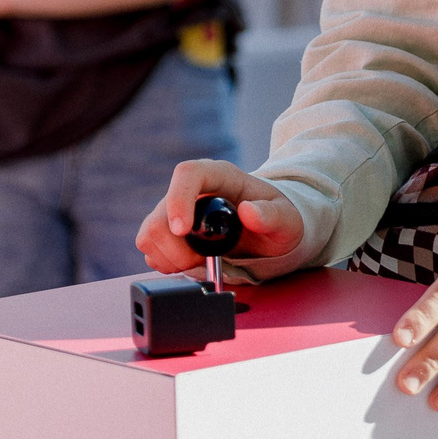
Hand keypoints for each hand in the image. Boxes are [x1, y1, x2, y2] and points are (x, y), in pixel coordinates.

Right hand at [134, 160, 305, 275]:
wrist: (268, 232)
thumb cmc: (278, 219)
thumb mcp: (287, 219)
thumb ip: (272, 216)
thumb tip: (248, 211)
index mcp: (219, 175)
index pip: (187, 174)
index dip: (178, 200)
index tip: (183, 230)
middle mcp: (191, 190)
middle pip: (160, 214)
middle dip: (177, 248)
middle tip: (205, 260)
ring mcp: (174, 210)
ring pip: (150, 235)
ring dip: (172, 258)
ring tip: (202, 261)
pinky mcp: (166, 231)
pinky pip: (150, 251)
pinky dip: (168, 264)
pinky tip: (192, 263)